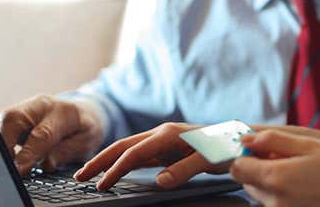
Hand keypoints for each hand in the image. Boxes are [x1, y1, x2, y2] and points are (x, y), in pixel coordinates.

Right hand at [0, 95, 104, 175]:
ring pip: (0, 119)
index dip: (28, 153)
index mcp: (63, 112)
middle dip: (4, 144)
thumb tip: (46, 164)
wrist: (82, 111)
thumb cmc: (84, 128)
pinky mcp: (11, 114)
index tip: (19, 170)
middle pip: (12, 119)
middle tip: (6, 166)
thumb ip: (66, 152)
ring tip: (1, 161)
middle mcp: (39, 105)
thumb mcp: (86, 142)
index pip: (42, 134)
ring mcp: (23, 107)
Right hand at [74, 122, 226, 190]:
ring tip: (90, 174)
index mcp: (168, 134)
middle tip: (79, 176)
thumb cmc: (227, 147)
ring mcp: (163, 140)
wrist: (240, 138)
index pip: (133, 153)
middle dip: (99, 160)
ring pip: (128, 149)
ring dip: (108, 161)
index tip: (101, 185)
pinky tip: (115, 171)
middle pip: (123, 146)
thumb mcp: (209, 160)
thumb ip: (184, 170)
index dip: (115, 170)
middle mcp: (162, 134)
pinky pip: (139, 155)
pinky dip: (123, 162)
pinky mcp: (167, 147)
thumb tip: (159, 182)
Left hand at [230, 130, 319, 206]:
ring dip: (271, 182)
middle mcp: (274, 200)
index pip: (238, 168)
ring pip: (261, 194)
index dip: (247, 155)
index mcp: (275, 177)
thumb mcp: (308, 144)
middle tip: (286, 159)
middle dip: (259, 168)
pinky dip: (283, 194)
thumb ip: (273, 140)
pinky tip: (304, 186)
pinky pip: (276, 204)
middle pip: (248, 182)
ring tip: (299, 173)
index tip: (262, 149)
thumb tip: (247, 139)